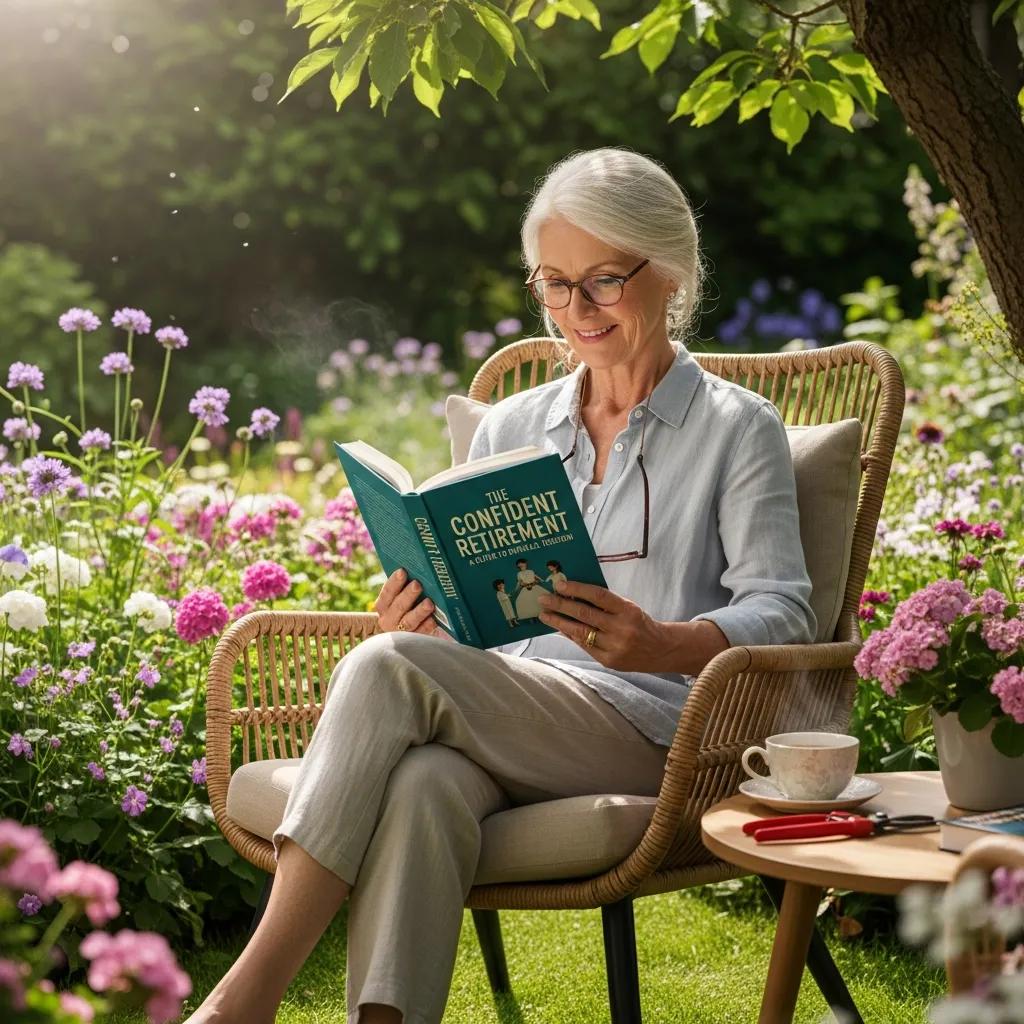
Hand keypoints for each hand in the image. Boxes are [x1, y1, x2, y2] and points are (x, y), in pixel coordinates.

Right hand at [374, 568, 450, 639]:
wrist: (401, 636)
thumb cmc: (404, 607)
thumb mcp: (398, 598)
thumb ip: (403, 587)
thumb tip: (417, 569)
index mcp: (383, 606)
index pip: (387, 593)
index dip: (394, 582)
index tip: (402, 571)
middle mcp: (388, 619)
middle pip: (399, 606)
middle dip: (408, 595)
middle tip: (417, 584)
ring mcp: (400, 631)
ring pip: (409, 621)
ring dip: (419, 611)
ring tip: (429, 603)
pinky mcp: (412, 639)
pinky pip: (420, 633)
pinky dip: (427, 626)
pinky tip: (434, 619)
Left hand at [537, 578, 665, 670]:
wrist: (661, 649)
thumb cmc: (639, 623)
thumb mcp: (628, 608)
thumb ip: (605, 604)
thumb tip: (573, 596)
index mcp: (628, 610)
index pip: (598, 596)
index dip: (577, 589)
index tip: (559, 585)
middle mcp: (622, 629)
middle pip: (585, 614)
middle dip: (561, 605)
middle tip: (543, 599)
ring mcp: (615, 647)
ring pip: (581, 633)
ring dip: (559, 623)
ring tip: (545, 615)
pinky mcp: (609, 661)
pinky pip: (585, 646)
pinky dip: (571, 636)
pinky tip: (560, 629)